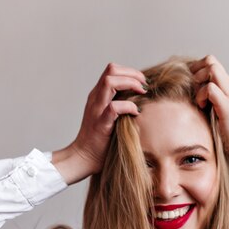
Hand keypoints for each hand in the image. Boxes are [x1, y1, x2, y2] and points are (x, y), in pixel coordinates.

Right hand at [70, 62, 146, 176]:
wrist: (84, 157)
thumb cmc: (101, 139)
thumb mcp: (110, 116)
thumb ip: (119, 105)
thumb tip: (141, 99)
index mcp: (98, 95)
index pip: (112, 71)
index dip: (130, 72)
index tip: (143, 82)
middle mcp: (96, 98)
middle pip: (111, 70)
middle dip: (132, 74)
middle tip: (144, 86)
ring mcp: (96, 110)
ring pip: (109, 82)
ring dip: (130, 84)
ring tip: (141, 93)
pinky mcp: (100, 124)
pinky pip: (114, 108)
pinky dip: (129, 106)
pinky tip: (136, 112)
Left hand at [189, 55, 228, 160]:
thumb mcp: (215, 109)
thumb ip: (207, 98)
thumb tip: (187, 93)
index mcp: (226, 85)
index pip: (209, 62)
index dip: (197, 69)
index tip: (191, 87)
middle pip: (210, 60)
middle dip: (196, 72)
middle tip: (193, 91)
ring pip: (212, 69)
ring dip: (199, 82)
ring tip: (199, 100)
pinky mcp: (228, 106)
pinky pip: (211, 88)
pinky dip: (202, 95)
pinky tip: (202, 107)